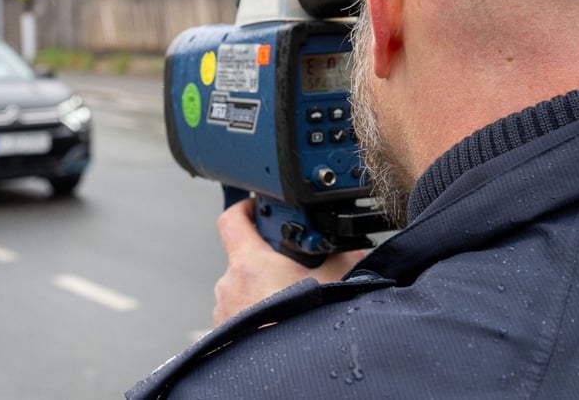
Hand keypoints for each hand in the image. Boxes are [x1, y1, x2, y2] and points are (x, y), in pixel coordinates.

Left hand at [212, 198, 365, 326]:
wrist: (283, 375)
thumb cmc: (299, 328)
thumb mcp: (333, 284)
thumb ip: (342, 259)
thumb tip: (354, 250)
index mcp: (249, 262)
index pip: (233, 219)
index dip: (245, 206)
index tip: (257, 204)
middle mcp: (229, 283)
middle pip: (243, 256)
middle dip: (268, 256)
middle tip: (293, 263)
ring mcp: (224, 309)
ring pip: (242, 286)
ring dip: (263, 287)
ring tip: (291, 296)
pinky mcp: (224, 332)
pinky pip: (239, 311)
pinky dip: (257, 310)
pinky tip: (280, 319)